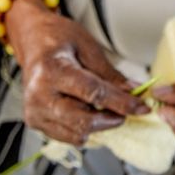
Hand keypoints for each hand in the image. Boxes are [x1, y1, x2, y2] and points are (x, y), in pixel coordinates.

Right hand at [7, 0, 149, 145]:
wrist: (33, 41)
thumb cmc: (58, 38)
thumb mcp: (88, 46)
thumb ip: (109, 73)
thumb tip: (133, 92)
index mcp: (51, 70)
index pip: (93, 93)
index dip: (121, 102)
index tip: (141, 107)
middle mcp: (38, 94)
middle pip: (83, 120)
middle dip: (111, 118)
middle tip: (127, 110)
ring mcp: (34, 111)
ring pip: (77, 133)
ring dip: (99, 125)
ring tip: (107, 108)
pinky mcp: (35, 122)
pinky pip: (67, 136)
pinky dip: (84, 128)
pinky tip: (90, 112)